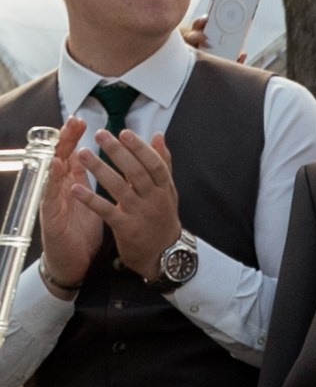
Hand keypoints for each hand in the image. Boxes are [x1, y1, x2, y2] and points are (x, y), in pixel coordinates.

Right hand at [36, 119, 108, 294]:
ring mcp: (53, 204)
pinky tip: (55, 169)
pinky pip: (50, 198)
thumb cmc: (80, 230)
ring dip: (56, 157)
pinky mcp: (51, 219)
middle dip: (65, 140)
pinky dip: (52, 182)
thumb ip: (86, 177)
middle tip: (72, 122)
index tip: (79, 120)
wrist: (73, 262)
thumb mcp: (87, 198)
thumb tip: (88, 154)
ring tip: (61, 140)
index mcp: (71, 185)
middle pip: (59, 160)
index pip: (71, 155)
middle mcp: (59, 191)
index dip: (73, 138)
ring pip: (51, 176)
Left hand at [88, 126, 186, 281]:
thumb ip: (163, 163)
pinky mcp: (125, 227)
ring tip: (83, 153)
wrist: (164, 254)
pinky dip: (90, 199)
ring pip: (119, 188)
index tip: (124, 132)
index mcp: (164, 187)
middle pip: (135, 172)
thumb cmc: (162, 218)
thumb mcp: (169, 191)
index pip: (153, 163)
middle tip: (100, 134)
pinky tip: (76, 188)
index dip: (139, 147)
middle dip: (117, 152)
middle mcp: (153, 198)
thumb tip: (158, 136)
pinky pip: (105, 210)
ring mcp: (139, 213)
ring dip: (100, 169)